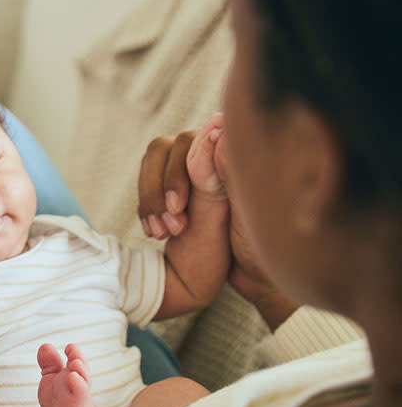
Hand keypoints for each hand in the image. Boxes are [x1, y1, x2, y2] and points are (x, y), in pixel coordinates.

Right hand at [137, 115, 299, 329]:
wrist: (254, 279)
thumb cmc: (259, 247)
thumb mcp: (244, 213)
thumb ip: (227, 173)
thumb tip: (216, 127)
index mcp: (231, 156)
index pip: (188, 141)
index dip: (177, 172)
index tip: (179, 207)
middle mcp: (212, 157)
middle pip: (163, 150)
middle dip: (158, 189)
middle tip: (170, 228)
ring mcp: (194, 174)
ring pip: (152, 166)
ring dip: (150, 200)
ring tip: (161, 234)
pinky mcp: (181, 193)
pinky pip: (150, 190)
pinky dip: (147, 211)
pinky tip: (155, 233)